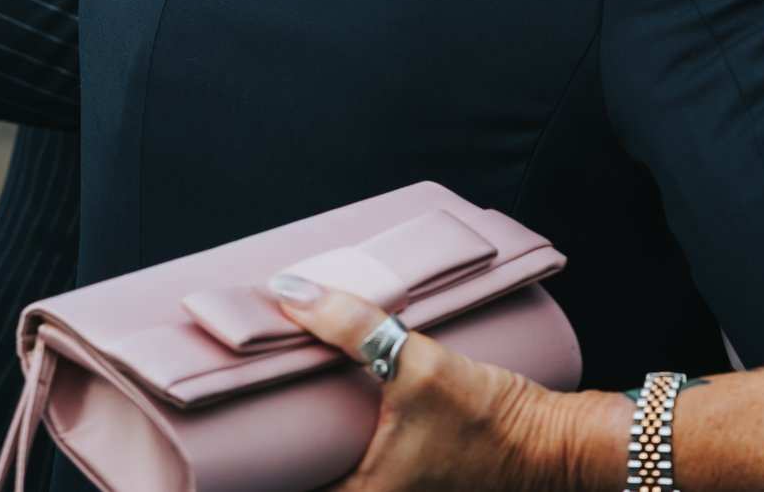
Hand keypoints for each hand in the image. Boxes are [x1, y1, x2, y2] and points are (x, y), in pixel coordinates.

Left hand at [267, 277, 625, 491]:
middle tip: (238, 405)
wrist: (558, 441)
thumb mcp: (418, 365)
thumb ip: (353, 327)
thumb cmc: (493, 419)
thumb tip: (292, 291)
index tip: (204, 449)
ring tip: (278, 398)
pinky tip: (333, 404)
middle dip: (268, 451)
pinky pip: (356, 461)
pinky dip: (338, 439)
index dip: (235, 478)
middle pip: (299, 479)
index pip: (273, 491)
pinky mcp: (411, 477)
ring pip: (327, 471)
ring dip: (305, 442)